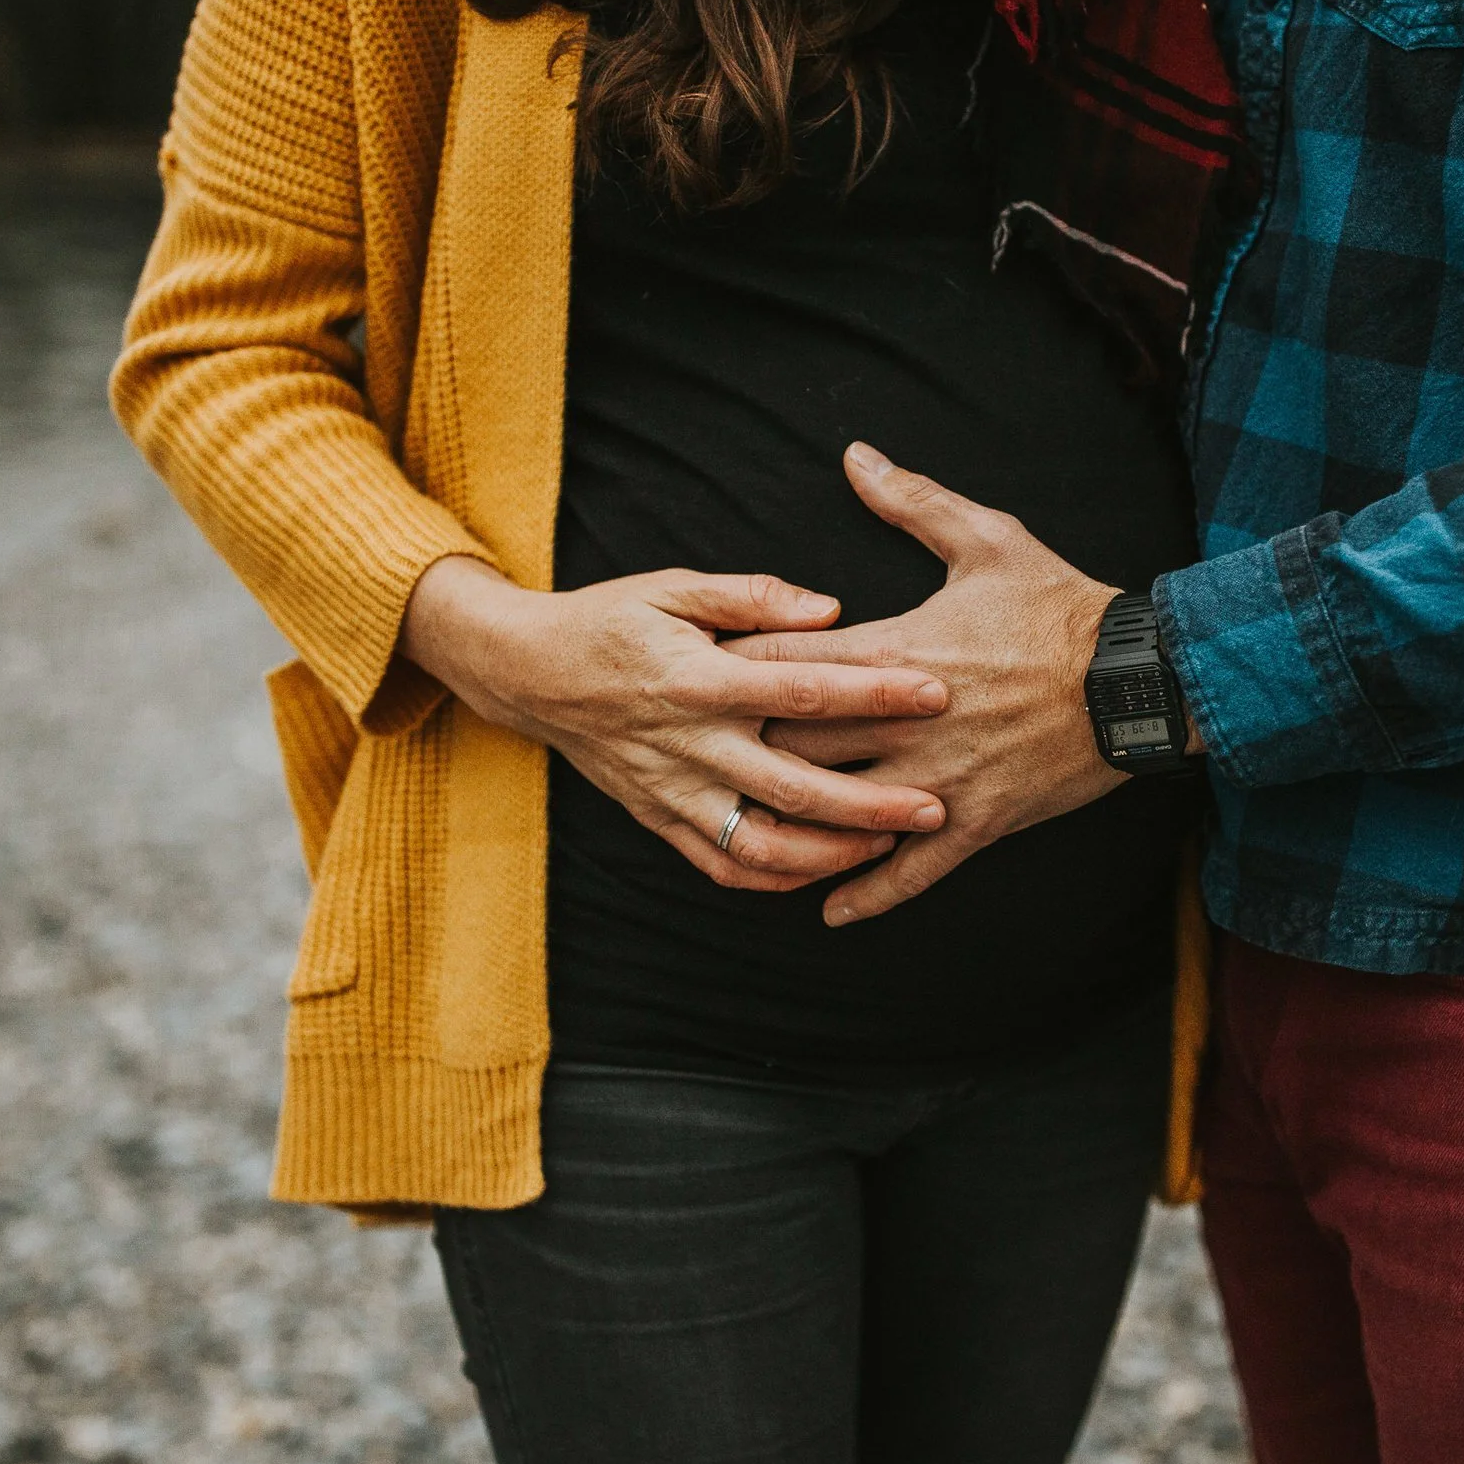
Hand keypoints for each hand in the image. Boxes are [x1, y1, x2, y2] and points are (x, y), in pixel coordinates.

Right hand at [399, 555, 951, 890]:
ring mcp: (672, 790)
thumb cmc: (612, 619)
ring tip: (888, 846)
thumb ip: (754, 597)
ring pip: (760, 843)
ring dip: (829, 853)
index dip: (872, 692)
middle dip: (871, 803)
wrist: (527, 671)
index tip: (935, 692)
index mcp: (698, 679)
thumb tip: (830, 610)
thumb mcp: (674, 586)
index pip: (802, 689)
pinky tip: (824, 870)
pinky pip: (722, 864)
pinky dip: (775, 876)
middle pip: (794, 787)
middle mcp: (687, 743)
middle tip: (936, 806)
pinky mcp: (659, 818)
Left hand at [729, 444, 1125, 927]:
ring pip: (839, 813)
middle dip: (749, 749)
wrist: (1139, 677)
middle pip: (792, 745)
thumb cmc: (1061, 606)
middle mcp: (903, 722)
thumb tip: (856, 458)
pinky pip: (910, 870)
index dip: (732, 671)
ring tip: (750, 833)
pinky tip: (828, 910)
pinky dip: (866, 894)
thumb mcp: (988, 539)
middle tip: (707, 756)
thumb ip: (912, 502)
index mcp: (895, 652)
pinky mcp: (975, 820)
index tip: (693, 678)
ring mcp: (936, 777)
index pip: (784, 663)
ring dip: (793, 825)